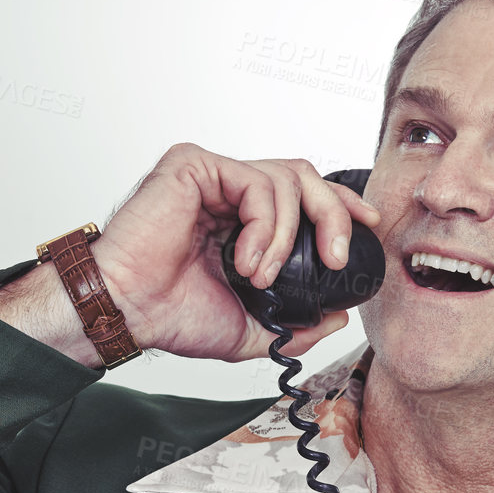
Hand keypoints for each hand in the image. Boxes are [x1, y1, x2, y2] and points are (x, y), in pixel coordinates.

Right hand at [90, 143, 381, 362]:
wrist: (127, 311)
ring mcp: (211, 175)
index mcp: (241, 219)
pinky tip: (244, 259)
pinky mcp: (193, 164)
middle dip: (332, 214)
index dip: (340, 204)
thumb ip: (296, 323)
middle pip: (305, 176)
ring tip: (261, 276)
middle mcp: (228, 191)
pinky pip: (254, 180)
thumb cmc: (171, 315)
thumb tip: (338, 318)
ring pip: (286, 177)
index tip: (366, 226)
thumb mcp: (250, 328)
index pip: (304, 194)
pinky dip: (263, 224)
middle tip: (333, 257)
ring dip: (286, 234)